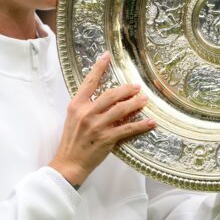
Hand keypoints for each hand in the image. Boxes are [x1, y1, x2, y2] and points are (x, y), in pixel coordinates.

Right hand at [50, 52, 155, 185]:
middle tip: (137, 87)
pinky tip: (150, 122)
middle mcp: (86, 113)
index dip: (99, 68)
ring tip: (144, 100)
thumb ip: (87, 106)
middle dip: (126, 89)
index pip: (89, 82)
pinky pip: (127, 128)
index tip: (107, 56)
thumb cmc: (72, 141)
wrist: (69, 163)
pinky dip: (141, 125)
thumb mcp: (74, 119)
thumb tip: (107, 98)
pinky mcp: (106, 139)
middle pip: (110, 94)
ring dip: (135, 103)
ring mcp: (96, 126)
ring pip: (121, 109)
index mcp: (76, 106)